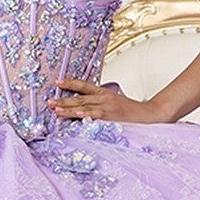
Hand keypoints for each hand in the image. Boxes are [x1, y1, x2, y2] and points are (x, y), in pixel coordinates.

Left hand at [46, 78, 166, 123]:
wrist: (151, 115)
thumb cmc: (132, 112)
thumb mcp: (115, 104)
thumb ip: (99, 105)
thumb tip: (83, 109)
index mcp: (104, 93)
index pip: (84, 86)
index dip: (70, 83)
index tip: (57, 82)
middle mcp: (104, 98)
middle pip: (80, 98)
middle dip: (63, 100)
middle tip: (49, 102)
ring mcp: (108, 108)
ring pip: (85, 107)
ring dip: (69, 109)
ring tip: (55, 110)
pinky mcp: (112, 117)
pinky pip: (97, 116)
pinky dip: (87, 116)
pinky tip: (77, 116)